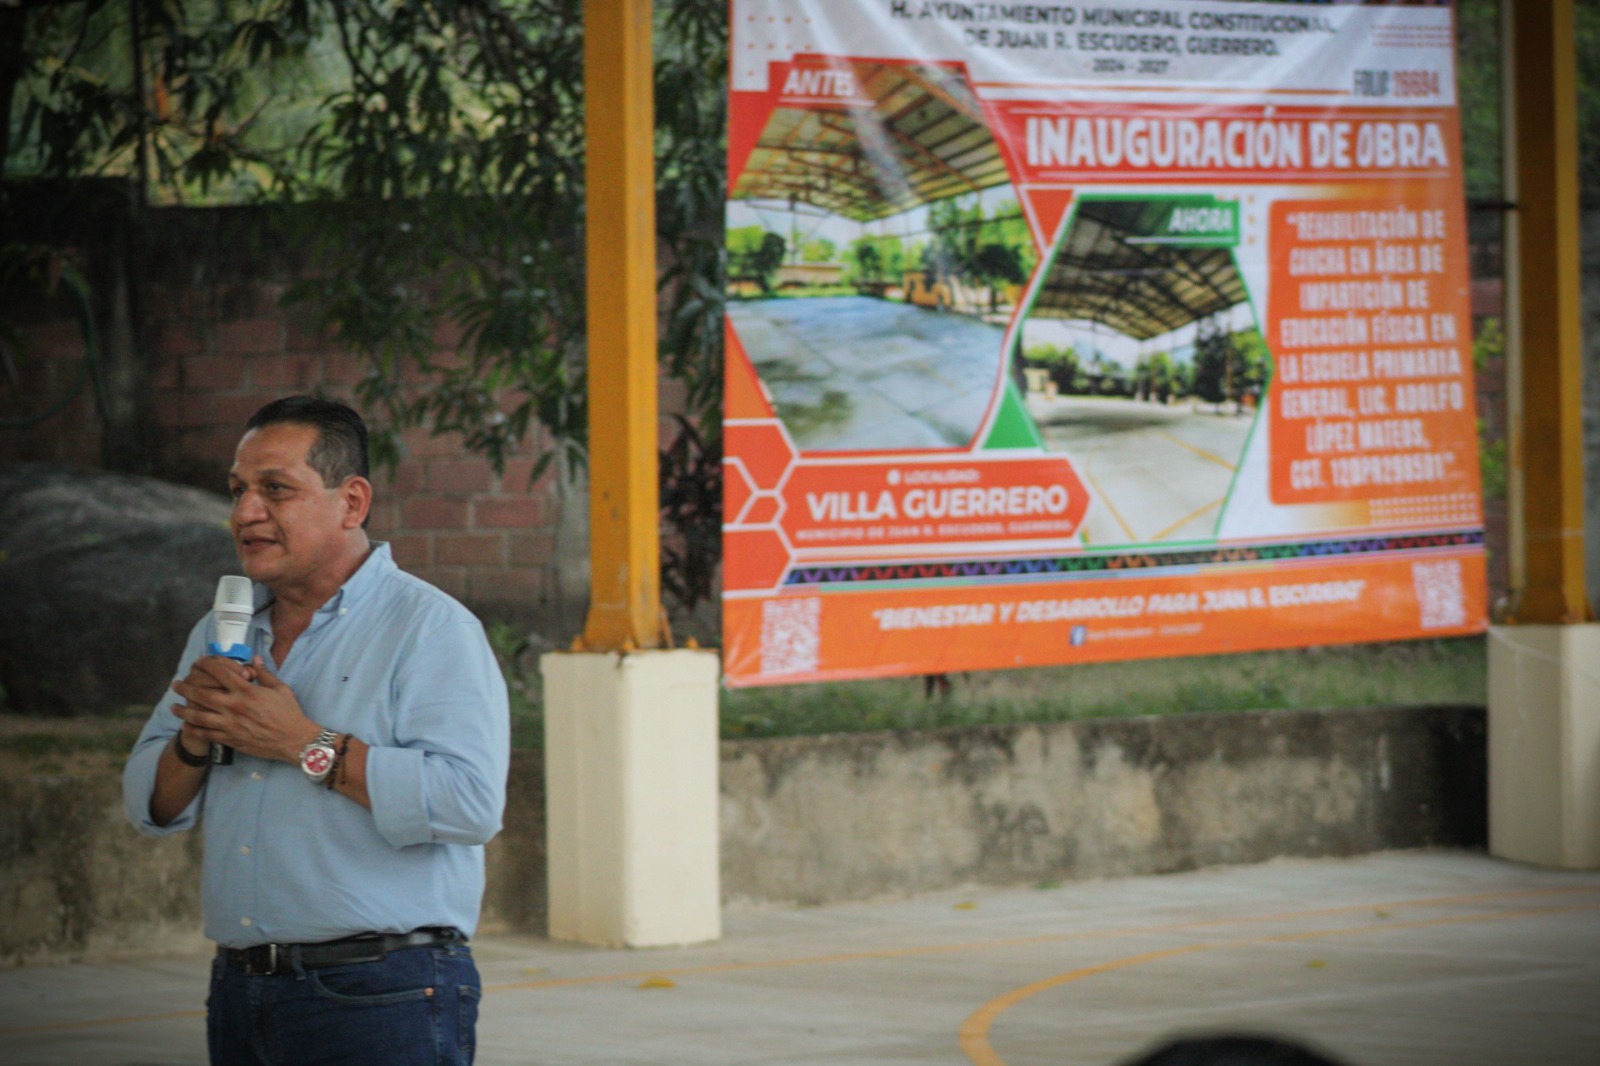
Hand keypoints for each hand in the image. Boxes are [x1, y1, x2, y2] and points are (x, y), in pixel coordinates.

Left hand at [171, 656, 318, 764]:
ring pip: (199, 716)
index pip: (220, 673)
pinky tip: (186, 726)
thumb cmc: (289, 713)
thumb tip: (254, 660)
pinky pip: (206, 734)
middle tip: (175, 684)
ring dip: (184, 710)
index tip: (199, 661)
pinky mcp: (230, 738)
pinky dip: (194, 730)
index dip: (206, 664)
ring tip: (173, 707)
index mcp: (246, 691)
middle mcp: (234, 706)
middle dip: (186, 688)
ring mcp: (230, 724)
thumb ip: (264, 674)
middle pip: (202, 694)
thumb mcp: (280, 688)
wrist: (293, 740)